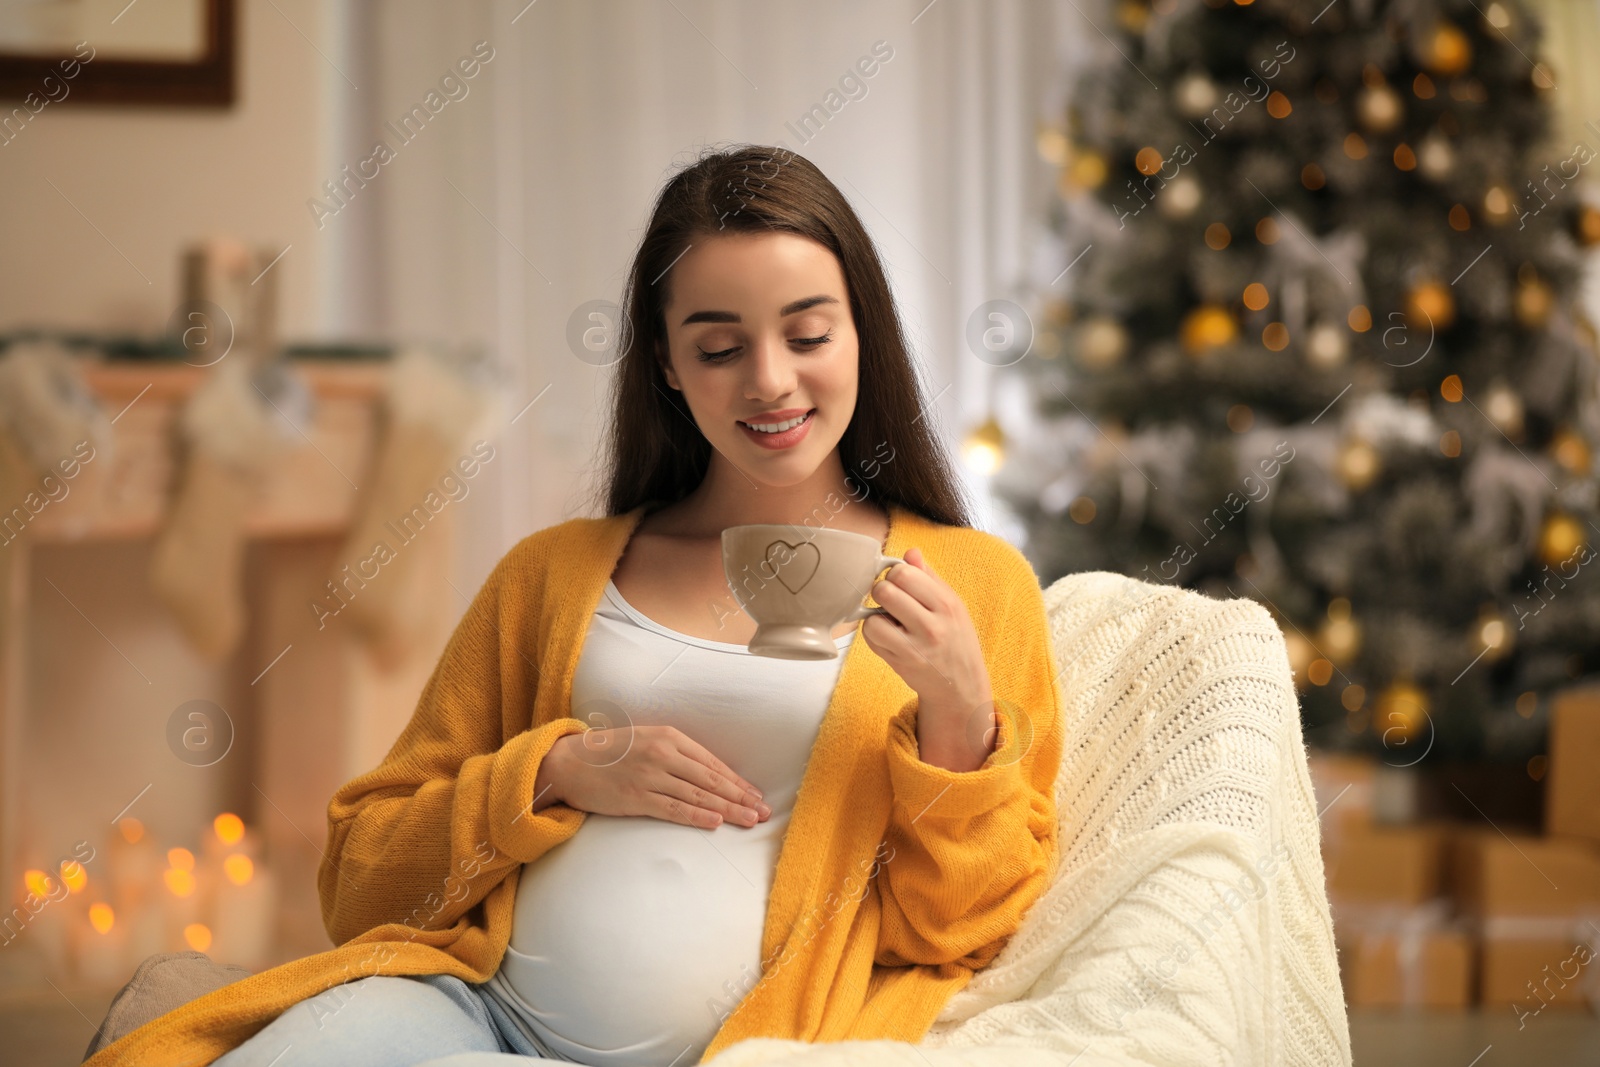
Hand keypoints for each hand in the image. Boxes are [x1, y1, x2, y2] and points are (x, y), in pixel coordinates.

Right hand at [533, 724, 772, 829]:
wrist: (570, 761)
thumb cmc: (610, 752)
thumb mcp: (647, 741)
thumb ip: (675, 753)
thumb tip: (707, 774)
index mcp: (669, 736)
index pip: (712, 762)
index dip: (736, 781)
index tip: (755, 794)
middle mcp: (663, 753)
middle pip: (711, 779)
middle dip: (740, 797)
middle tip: (763, 811)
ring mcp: (650, 775)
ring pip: (698, 794)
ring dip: (727, 810)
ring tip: (749, 820)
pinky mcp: (636, 797)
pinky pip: (673, 808)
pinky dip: (697, 815)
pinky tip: (715, 822)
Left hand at [858, 547, 995, 769]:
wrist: (961, 686)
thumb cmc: (955, 639)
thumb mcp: (952, 605)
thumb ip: (929, 577)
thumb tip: (910, 552)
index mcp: (946, 604)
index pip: (904, 572)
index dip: (895, 574)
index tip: (900, 583)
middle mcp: (932, 625)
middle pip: (885, 590)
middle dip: (883, 591)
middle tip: (891, 601)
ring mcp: (914, 647)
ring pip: (872, 616)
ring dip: (876, 615)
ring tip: (890, 620)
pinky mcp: (900, 662)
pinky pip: (871, 638)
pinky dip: (874, 634)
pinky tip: (889, 636)